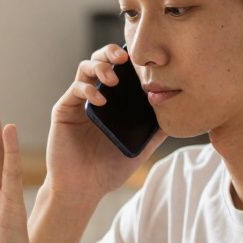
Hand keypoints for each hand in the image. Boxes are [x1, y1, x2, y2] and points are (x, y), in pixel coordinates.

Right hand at [46, 44, 167, 202]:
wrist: (83, 189)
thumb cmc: (108, 170)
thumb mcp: (139, 148)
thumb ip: (155, 131)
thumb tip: (179, 114)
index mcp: (112, 101)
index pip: (119, 70)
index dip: (127, 59)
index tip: (142, 60)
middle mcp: (93, 96)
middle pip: (99, 61)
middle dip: (110, 53)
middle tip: (123, 58)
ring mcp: (77, 102)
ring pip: (85, 68)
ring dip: (99, 67)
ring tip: (112, 79)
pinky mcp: (63, 110)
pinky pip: (75, 90)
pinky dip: (87, 89)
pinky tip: (100, 100)